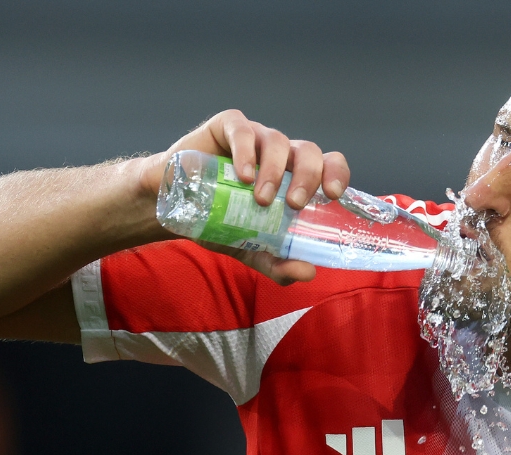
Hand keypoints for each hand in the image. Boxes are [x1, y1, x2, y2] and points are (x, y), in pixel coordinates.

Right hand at [137, 110, 350, 283]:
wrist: (173, 207)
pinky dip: (246, 151)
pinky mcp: (226, 127)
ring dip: (273, 171)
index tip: (334, 195)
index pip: (329, 164)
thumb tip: (309, 272)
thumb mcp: (251, 249)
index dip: (337, 173)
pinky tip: (242, 175)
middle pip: (307, 151)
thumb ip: (279, 263)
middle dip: (307, 177)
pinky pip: (242, 130)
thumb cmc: (219, 221)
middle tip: (294, 204)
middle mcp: (280, 154)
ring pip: (277, 140)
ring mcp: (254, 137)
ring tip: (259, 199)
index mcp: (295, 176)